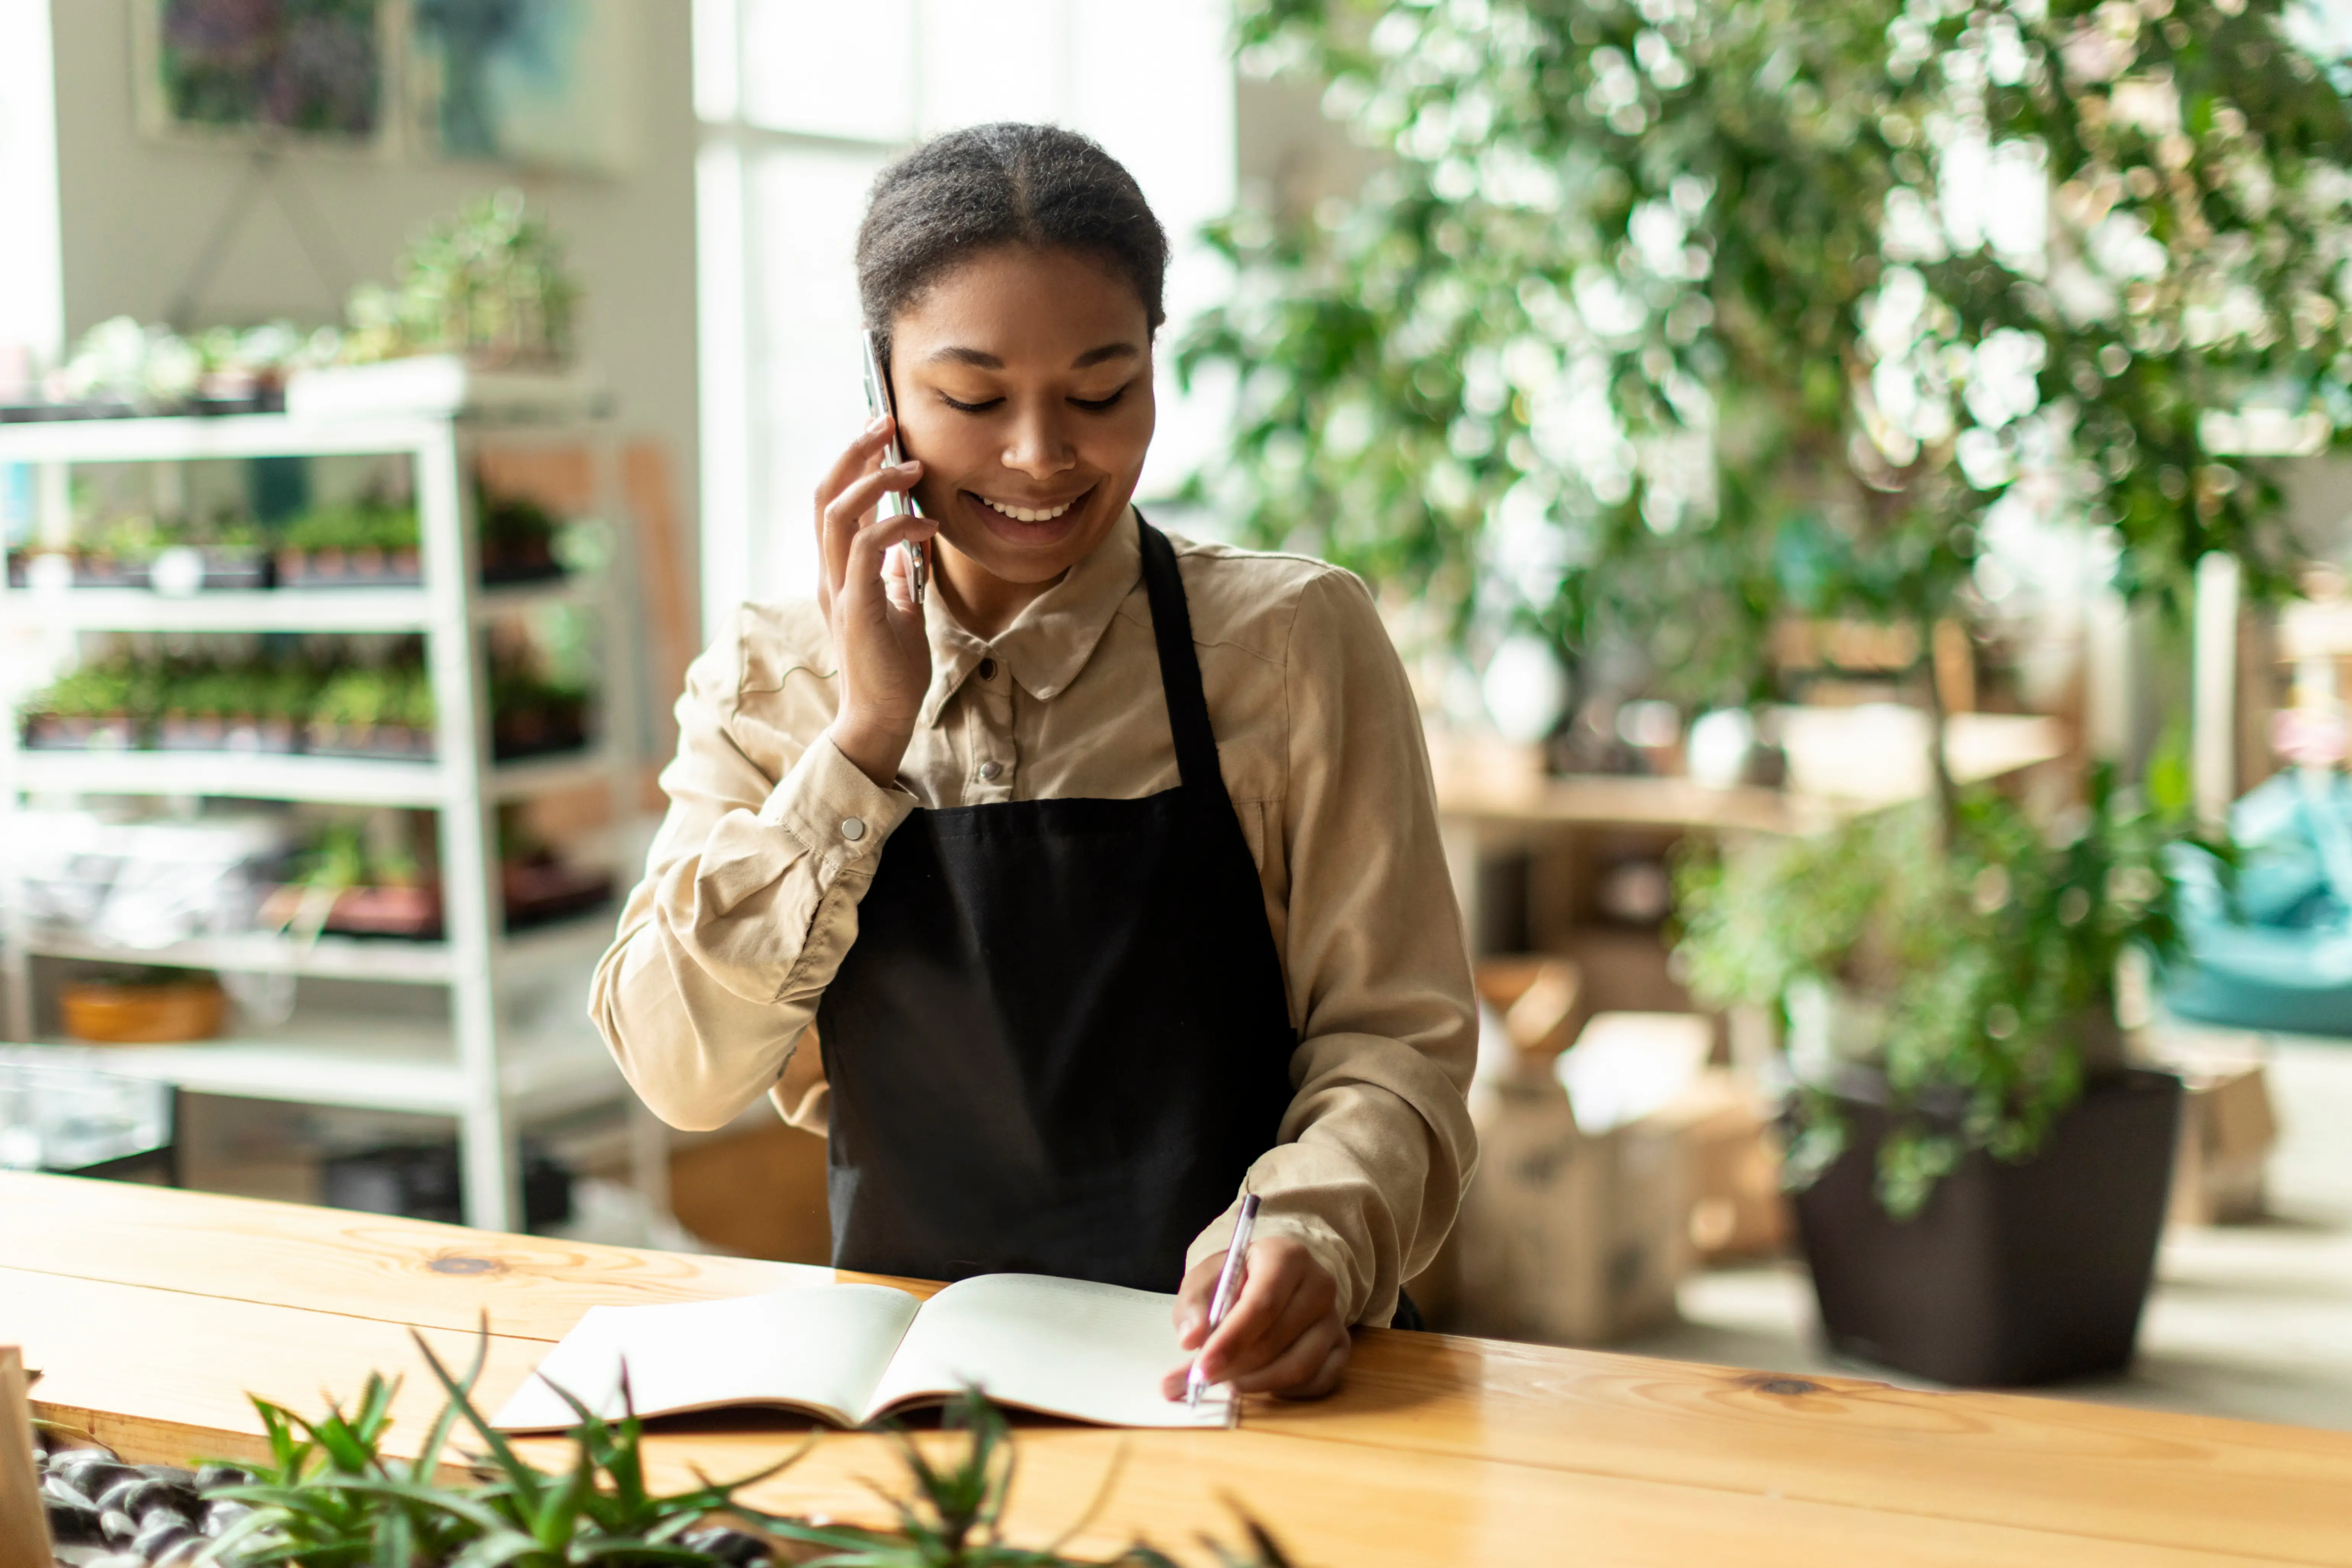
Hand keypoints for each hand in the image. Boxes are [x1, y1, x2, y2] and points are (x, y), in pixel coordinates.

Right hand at [815, 415, 938, 786]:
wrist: (881, 717)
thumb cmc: (890, 668)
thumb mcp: (895, 609)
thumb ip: (893, 576)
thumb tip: (904, 547)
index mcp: (836, 572)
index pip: (832, 503)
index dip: (851, 463)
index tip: (881, 434)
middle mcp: (829, 575)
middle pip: (824, 496)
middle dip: (854, 453)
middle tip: (886, 421)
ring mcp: (837, 591)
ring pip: (838, 515)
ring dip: (874, 482)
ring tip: (911, 466)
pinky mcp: (855, 609)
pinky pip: (867, 552)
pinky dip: (897, 528)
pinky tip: (927, 524)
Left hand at [1161, 1234, 1349, 1402]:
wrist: (1271, 1279)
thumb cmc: (1236, 1280)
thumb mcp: (1207, 1279)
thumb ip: (1193, 1305)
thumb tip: (1191, 1340)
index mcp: (1286, 1257)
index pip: (1262, 1305)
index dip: (1230, 1341)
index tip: (1201, 1369)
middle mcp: (1320, 1285)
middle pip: (1276, 1340)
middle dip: (1234, 1368)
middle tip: (1200, 1382)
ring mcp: (1335, 1318)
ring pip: (1299, 1367)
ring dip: (1255, 1383)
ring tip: (1226, 1382)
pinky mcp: (1342, 1346)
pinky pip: (1317, 1382)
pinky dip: (1283, 1392)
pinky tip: (1258, 1382)